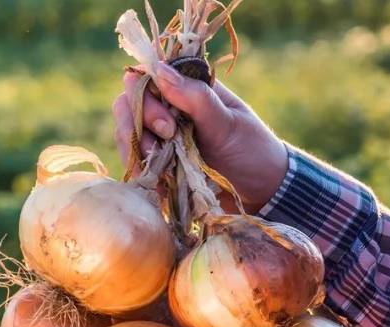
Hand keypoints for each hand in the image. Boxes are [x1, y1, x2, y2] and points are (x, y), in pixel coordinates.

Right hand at [112, 62, 289, 212]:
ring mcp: (160, 137)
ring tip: (162, 166)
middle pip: (127, 105)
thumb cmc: (252, 150)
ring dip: (136, 148)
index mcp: (188, 89)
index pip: (147, 78)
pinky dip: (138, 168)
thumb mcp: (227, 123)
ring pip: (126, 134)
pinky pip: (133, 161)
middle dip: (139, 125)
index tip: (168, 123)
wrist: (262, 192)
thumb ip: (195, 98)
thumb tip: (159, 71)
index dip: (145, 96)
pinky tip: (156, 180)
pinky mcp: (158, 164)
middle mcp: (169, 109)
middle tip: (168, 141)